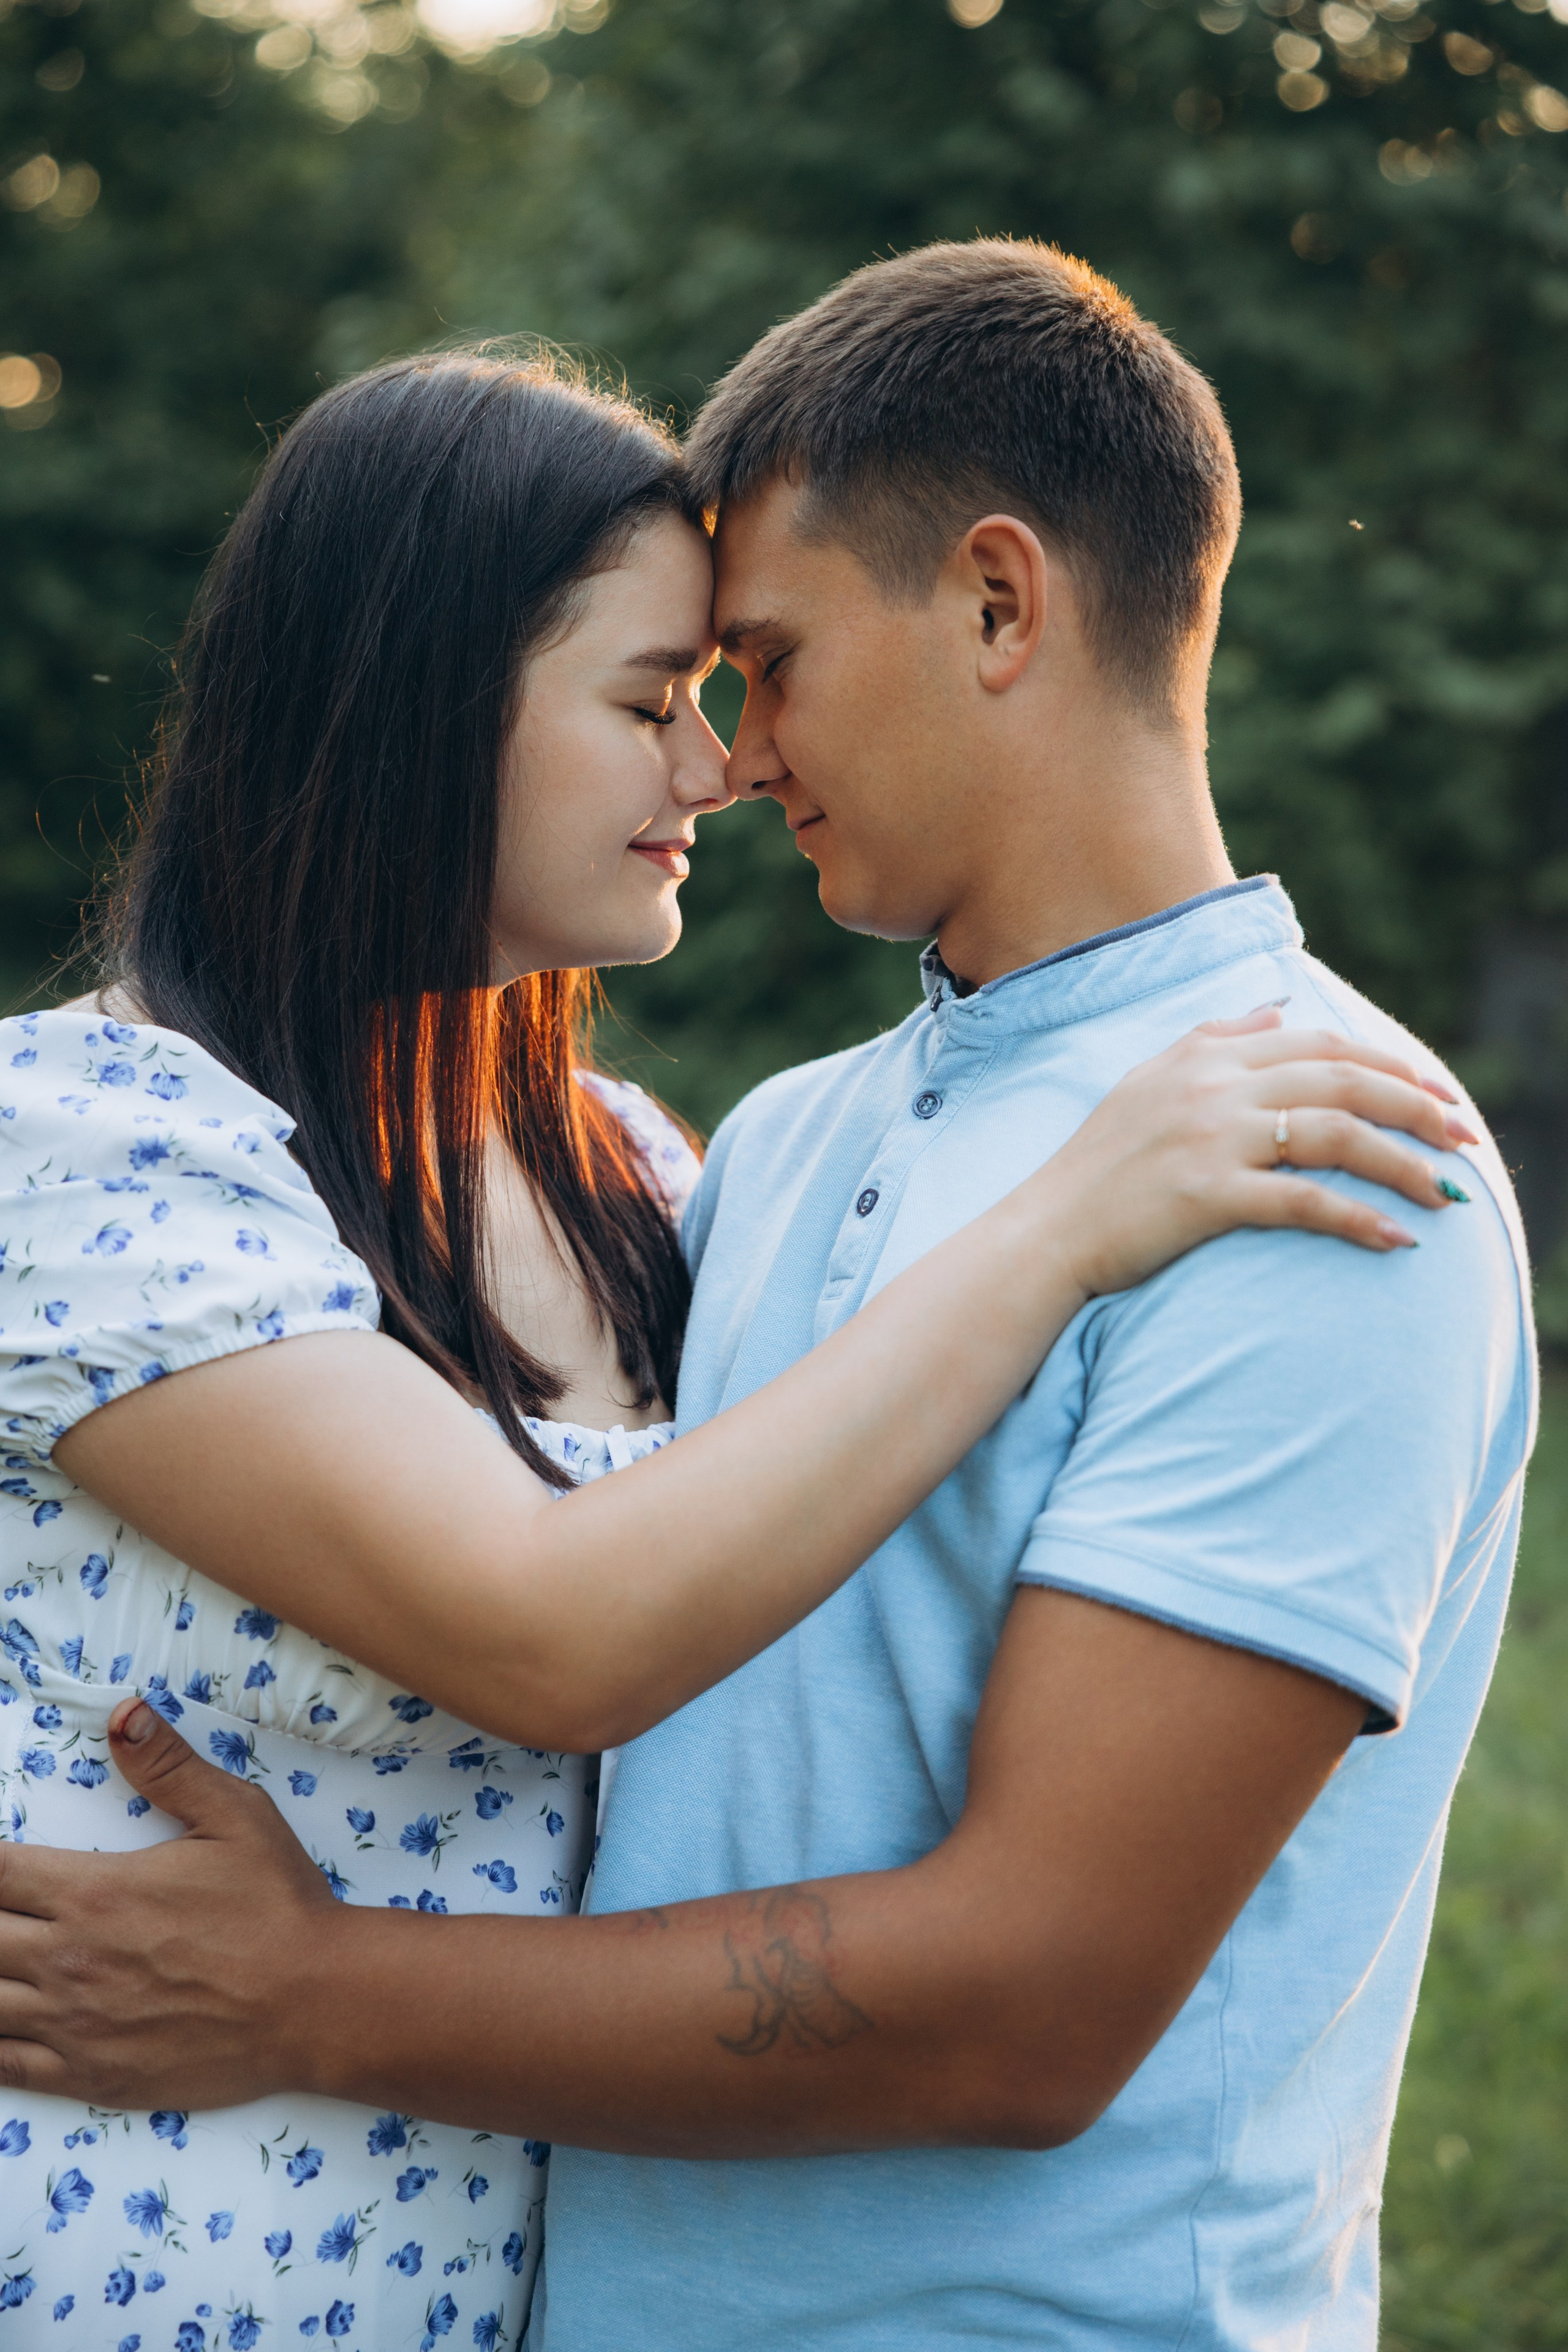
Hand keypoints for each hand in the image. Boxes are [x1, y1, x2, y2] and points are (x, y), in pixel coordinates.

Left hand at [0, 1699, 338, 2109]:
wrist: (314, 2003)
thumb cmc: (277, 1906)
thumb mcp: (236, 1815)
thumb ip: (171, 1766)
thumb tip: (122, 1714)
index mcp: (94, 1892)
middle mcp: (68, 1959)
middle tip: (1, 1910)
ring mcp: (73, 2026)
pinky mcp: (89, 2078)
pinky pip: (7, 2067)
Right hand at [1047, 1007, 1477, 1299]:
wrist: (1045, 1230)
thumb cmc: (1097, 1165)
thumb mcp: (1149, 1081)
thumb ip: (1215, 1037)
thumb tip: (1277, 1012)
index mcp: (1205, 1056)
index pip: (1321, 1044)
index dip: (1389, 1064)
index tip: (1435, 1090)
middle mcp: (1215, 1087)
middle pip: (1344, 1081)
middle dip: (1417, 1105)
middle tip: (1464, 1136)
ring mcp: (1212, 1139)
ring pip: (1337, 1135)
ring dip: (1404, 1162)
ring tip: (1445, 1193)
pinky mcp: (1208, 1195)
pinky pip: (1303, 1201)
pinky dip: (1358, 1219)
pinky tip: (1395, 1238)